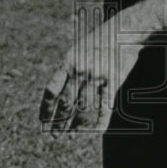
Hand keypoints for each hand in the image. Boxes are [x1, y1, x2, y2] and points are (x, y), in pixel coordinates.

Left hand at [40, 17, 142, 135]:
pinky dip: (99, 122)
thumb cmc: (99, 42)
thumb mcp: (77, 51)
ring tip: (71, 137)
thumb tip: (57, 96)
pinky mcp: (114, 81)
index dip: (46, 108)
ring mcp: (97, 76)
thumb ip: (68, 72)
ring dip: (76, 126)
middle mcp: (80, 70)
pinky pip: (105, 107)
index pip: (51, 90)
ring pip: (84, 108)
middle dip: (59, 122)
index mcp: (68, 62)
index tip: (43, 121)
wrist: (124, 30)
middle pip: (66, 103)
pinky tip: (94, 132)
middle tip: (54, 136)